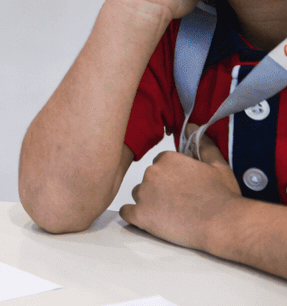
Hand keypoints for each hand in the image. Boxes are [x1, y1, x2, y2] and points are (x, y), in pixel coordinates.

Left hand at [120, 132, 241, 253]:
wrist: (225, 225)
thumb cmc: (223, 197)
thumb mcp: (218, 166)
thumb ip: (203, 144)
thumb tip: (191, 127)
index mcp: (167, 159)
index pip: (161, 163)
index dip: (173, 176)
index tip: (183, 186)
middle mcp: (151, 173)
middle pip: (149, 178)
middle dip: (161, 188)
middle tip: (181, 201)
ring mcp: (144, 194)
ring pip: (139, 194)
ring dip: (150, 201)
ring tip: (173, 213)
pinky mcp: (141, 216)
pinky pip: (127, 212)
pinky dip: (136, 215)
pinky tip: (150, 219)